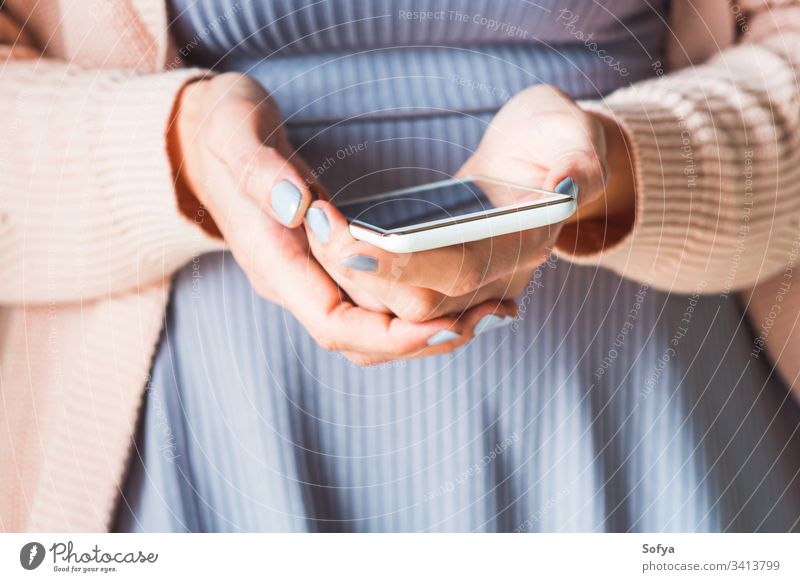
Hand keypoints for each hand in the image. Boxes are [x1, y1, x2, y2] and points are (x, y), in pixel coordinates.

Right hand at [169, 73, 507, 364]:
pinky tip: (463, 295)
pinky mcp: (328, 267)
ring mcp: (311, 279)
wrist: (201, 143)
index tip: (447, 323)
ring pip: (372, 332)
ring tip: (493, 312)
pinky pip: (375, 306)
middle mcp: (293, 283)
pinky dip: (418, 310)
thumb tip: (298, 207)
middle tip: (491, 317)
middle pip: (361, 342)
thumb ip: (258, 171)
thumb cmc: (223, 131)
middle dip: (424, 339)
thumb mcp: (233, 134)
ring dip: (430, 331)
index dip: (390, 334)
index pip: (334, 324)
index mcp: (272, 262)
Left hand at [304, 84, 633, 321]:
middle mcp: (497, 281)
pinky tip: (330, 246)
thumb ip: (578, 156)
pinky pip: (397, 303)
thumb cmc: (551, 139)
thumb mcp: (570, 131)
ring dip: (353, 279)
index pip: (461, 270)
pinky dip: (360, 283)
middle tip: (317, 226)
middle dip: (363, 273)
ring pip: (402, 313)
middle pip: (422, 304)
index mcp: (525, 245)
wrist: (542, 164)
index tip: (349, 246)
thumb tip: (566, 187)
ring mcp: (470, 290)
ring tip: (316, 228)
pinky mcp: (444, 283)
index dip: (406, 265)